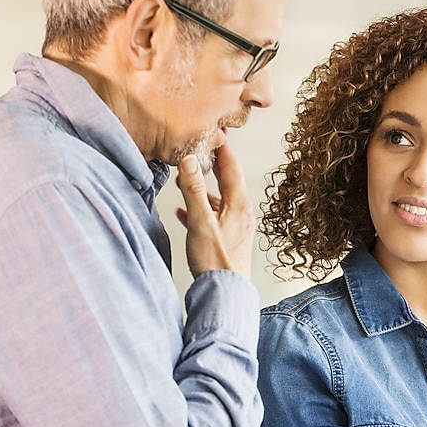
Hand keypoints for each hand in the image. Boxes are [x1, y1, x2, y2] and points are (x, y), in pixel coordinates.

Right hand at [175, 144, 254, 277]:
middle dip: (213, 165)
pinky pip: (214, 217)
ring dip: (204, 188)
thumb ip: (193, 190)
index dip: (222, 148)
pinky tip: (185, 212)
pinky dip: (201, 209)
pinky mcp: (228, 240)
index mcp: (238, 205)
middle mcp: (241, 214)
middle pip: (228, 181)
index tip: (215, 132)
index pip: (231, 167)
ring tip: (186, 179)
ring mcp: (236, 227)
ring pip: (220, 199)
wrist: (225, 294)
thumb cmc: (215, 262)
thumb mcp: (200, 222)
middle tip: (201, 149)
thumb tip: (190, 160)